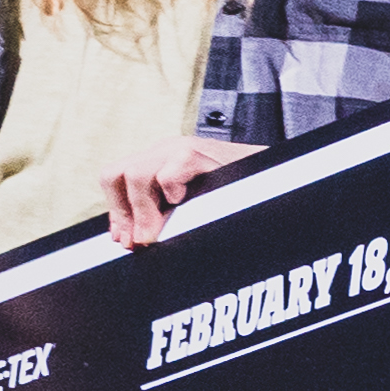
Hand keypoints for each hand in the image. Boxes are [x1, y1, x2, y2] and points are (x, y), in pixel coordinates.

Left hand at [105, 130, 255, 245]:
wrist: (275, 177)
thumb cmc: (237, 196)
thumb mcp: (194, 205)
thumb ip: (164, 215)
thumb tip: (132, 240)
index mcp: (160, 161)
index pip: (115, 179)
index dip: (117, 213)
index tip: (124, 241)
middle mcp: (165, 151)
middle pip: (114, 173)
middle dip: (123, 211)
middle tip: (141, 240)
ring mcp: (180, 149)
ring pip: (135, 175)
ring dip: (142, 211)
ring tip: (157, 234)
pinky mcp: (198, 154)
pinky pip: (166, 174)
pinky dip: (170, 193)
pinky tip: (186, 202)